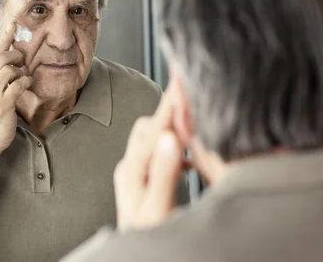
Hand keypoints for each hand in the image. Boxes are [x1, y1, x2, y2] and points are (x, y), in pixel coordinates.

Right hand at [0, 23, 32, 156]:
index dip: (4, 38)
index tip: (13, 25)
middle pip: (1, 56)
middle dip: (15, 53)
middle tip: (22, 59)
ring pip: (8, 69)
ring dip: (20, 70)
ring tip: (24, 76)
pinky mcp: (2, 104)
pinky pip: (17, 85)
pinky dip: (25, 82)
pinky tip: (27, 84)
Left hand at [113, 84, 185, 231]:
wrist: (134, 254)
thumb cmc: (147, 237)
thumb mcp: (158, 207)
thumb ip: (164, 173)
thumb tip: (171, 137)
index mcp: (133, 171)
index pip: (155, 128)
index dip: (170, 103)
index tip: (181, 79)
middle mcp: (130, 167)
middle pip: (149, 126)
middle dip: (170, 111)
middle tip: (191, 97)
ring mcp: (134, 173)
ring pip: (153, 137)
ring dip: (171, 128)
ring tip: (193, 122)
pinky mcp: (141, 180)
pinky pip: (157, 151)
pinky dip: (173, 145)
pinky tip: (189, 155)